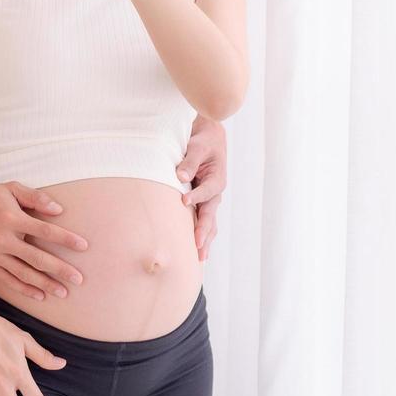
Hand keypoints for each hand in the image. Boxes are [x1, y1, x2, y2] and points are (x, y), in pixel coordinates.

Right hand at [0, 175, 88, 299]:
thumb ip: (35, 197)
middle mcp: (3, 239)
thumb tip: (58, 209)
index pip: (44, 230)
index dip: (65, 239)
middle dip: (60, 269)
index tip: (83, 246)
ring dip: (45, 284)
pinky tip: (39, 295)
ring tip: (63, 292)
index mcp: (11, 218)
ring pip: (24, 273)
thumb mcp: (10, 188)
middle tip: (79, 279)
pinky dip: (24, 289)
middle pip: (36, 258)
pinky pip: (8, 280)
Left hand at [177, 115, 227, 260]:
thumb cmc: (203, 141)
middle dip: (204, 231)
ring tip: (200, 257)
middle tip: (197, 247)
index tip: (184, 201)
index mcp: (216, 179)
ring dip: (205, 239)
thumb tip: (179, 175)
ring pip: (208, 222)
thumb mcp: (197, 146)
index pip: (206, 191)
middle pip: (210, 214)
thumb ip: (189, 161)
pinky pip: (203, 220)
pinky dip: (201, 234)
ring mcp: (209, 199)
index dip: (196, 196)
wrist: (209, 138)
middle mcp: (215, 193)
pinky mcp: (202, 202)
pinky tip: (197, 250)